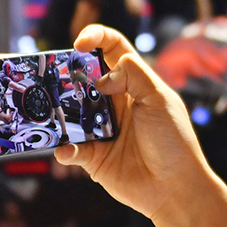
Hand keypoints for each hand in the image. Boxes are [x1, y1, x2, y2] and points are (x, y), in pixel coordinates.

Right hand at [56, 25, 226, 226]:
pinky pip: (70, 149)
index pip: (112, 49)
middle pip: (83, 78)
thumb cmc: (174, 141)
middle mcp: (114, 103)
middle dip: (66, 73)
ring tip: (51, 109)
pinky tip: (67, 149)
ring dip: (59, 110)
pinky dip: (65, 148)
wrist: (176, 189)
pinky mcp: (93, 157)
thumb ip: (133, 75)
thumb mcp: (159, 99)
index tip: (79, 44)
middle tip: (57, 77)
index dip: (95, 38)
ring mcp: (101, 129)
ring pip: (70, 112)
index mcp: (134, 83)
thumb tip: (102, 77)